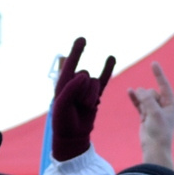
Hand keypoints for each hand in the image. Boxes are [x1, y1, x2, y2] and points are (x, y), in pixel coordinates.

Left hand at [50, 37, 115, 161]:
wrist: (73, 136)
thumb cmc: (63, 121)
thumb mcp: (62, 106)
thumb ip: (70, 89)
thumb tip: (84, 75)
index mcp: (62, 83)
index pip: (70, 64)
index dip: (76, 51)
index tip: (82, 39)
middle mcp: (74, 82)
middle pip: (85, 75)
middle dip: (84, 90)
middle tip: (77, 105)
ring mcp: (85, 88)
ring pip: (94, 81)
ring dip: (92, 95)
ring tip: (85, 107)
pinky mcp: (95, 94)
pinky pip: (103, 79)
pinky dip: (107, 69)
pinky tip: (111, 58)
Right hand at [128, 61, 173, 169]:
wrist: (154, 149)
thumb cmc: (159, 132)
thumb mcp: (154, 113)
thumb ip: (147, 99)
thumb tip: (139, 89)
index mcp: (171, 106)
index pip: (165, 86)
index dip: (159, 75)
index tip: (154, 63)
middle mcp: (164, 107)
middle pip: (153, 93)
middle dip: (147, 97)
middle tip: (148, 111)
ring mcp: (154, 112)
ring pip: (145, 99)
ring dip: (140, 98)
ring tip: (138, 102)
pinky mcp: (146, 117)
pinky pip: (139, 104)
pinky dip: (135, 99)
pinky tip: (129, 91)